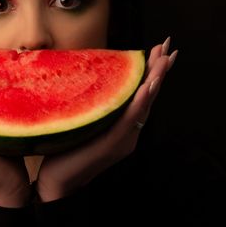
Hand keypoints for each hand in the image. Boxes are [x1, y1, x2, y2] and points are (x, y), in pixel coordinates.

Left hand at [36, 38, 177, 201]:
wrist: (58, 180)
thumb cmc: (68, 149)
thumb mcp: (84, 120)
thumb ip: (95, 104)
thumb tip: (93, 77)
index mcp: (123, 125)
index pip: (141, 94)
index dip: (152, 72)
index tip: (159, 49)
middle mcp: (129, 131)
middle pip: (149, 96)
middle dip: (159, 70)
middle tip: (167, 46)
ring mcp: (124, 139)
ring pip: (144, 106)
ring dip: (155, 81)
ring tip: (163, 60)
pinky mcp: (113, 144)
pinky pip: (130, 120)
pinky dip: (140, 102)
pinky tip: (146, 87)